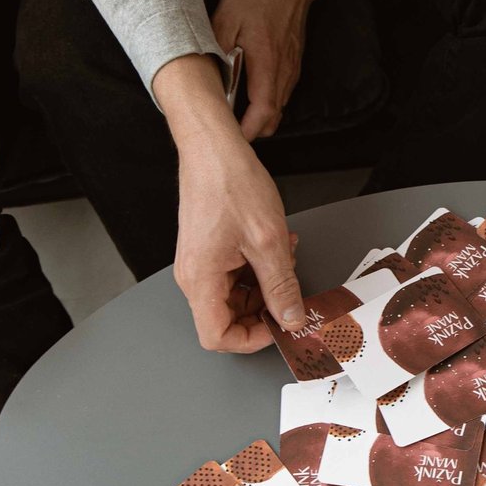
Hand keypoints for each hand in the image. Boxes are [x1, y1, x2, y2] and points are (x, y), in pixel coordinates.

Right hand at [154, 55, 304, 352]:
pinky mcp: (208, 250)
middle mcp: (193, 275)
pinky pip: (233, 276)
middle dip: (264, 309)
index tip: (280, 328)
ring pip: (234, 297)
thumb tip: (291, 319)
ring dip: (264, 286)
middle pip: (227, 318)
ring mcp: (200, 262)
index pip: (217, 336)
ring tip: (285, 261)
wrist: (212, 146)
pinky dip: (258, 269)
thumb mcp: (269, 241)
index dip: (251, 340)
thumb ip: (281, 287)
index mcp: (200, 278)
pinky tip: (276, 248)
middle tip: (291, 292)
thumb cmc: (230, 182)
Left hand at [211, 0, 350, 140]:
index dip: (247, 131)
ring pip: (278, 108)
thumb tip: (209, 80)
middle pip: (273, 119)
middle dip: (252, 129)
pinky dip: (265, 102)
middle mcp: (284, 73)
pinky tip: (247, 90)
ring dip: (258, 115)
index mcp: (267, 64)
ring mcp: (292, 70)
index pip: (263, 113)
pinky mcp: (293, 65)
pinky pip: (281, 93)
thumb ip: (217, 53)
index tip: (229, 134)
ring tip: (233, 108)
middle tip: (226, 124)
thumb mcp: (225, 19)